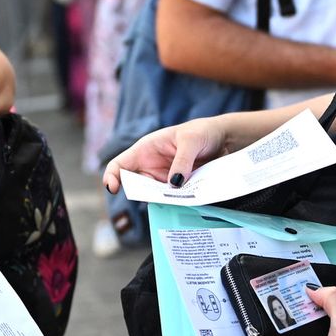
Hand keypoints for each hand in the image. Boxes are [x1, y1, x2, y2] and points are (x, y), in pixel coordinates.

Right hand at [102, 117, 226, 193]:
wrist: (224, 139)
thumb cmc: (202, 132)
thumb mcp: (191, 140)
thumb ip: (182, 161)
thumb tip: (174, 184)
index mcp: (145, 149)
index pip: (119, 164)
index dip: (112, 176)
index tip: (113, 188)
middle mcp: (151, 166)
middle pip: (134, 185)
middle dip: (139, 194)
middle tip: (155, 196)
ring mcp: (164, 179)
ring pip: (153, 196)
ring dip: (160, 200)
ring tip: (174, 199)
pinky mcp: (179, 188)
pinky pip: (172, 199)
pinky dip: (175, 203)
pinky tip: (184, 202)